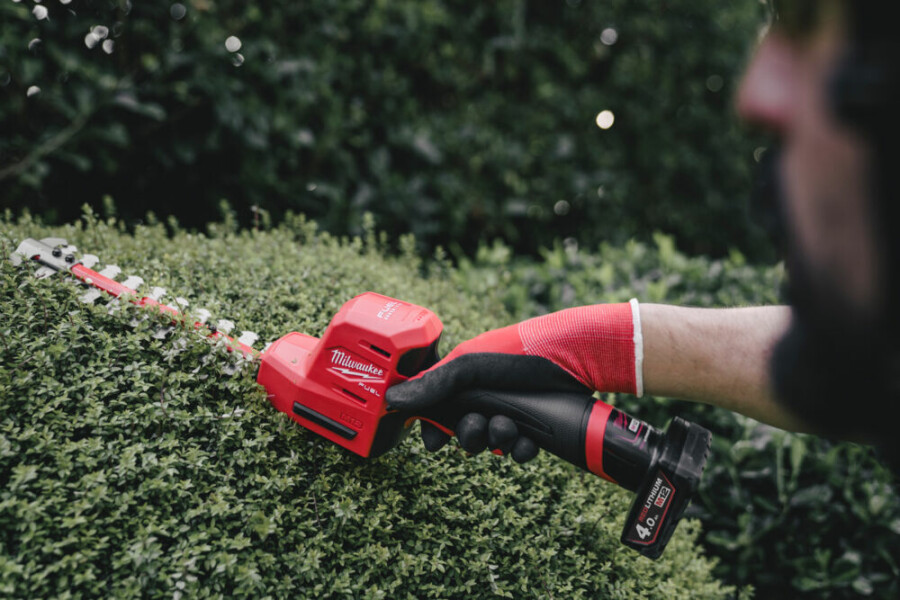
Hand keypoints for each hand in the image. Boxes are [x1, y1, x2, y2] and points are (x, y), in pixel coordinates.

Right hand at [386, 301, 642, 459]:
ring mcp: (510, 413)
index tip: (435, 442)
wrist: (571, 358)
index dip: (433, 429)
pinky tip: (529, 439)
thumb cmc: (517, 354)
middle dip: (470, 435)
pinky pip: (520, 451)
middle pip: (463, 433)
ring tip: (511, 425)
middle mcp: (484, 398)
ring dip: (498, 439)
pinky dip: (522, 448)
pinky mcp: (535, 428)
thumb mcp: (469, 366)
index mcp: (463, 382)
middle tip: (479, 425)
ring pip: (492, 444)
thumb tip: (391, 401)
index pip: (436, 410)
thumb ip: (432, 384)